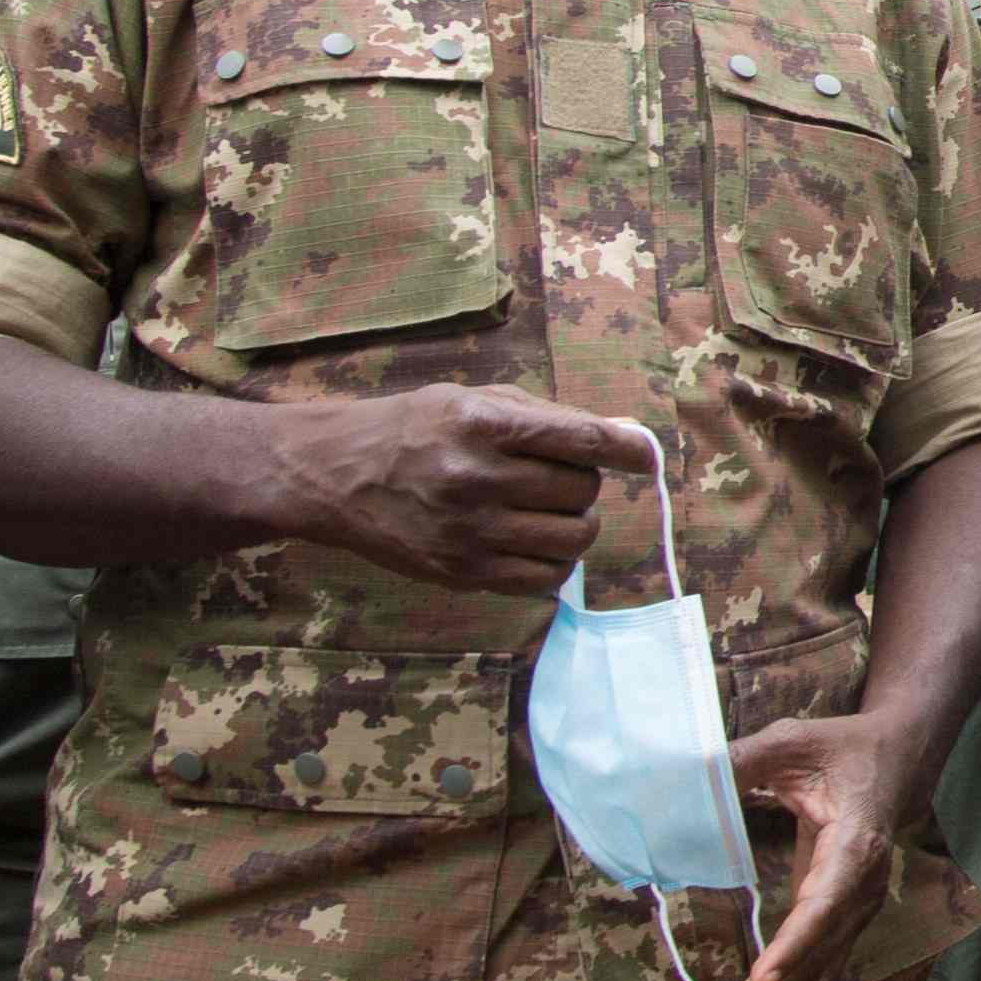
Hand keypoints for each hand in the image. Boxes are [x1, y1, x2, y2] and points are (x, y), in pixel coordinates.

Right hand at [266, 383, 642, 591]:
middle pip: (582, 491)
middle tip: (556, 476)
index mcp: (483, 425)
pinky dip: (555, 562)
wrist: (335, 475)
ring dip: (576, 523)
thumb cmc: (414, 428)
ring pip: (574, 538)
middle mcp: (477, 479)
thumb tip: (624, 437)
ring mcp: (469, 532)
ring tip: (548, 510)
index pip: (583, 441)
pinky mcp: (462, 574)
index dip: (627, 450)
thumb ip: (549, 418)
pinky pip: (545, 579)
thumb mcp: (473, 400)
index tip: (645, 456)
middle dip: (584, 482)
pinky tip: (534, 542)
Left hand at [699, 708, 931, 980]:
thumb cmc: (842, 748)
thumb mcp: (790, 741)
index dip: (794, 945)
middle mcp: (863, 891)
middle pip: (819, 960)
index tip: (761, 980)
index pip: (824, 904)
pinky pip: (827, 980)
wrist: (900, 759)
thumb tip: (682, 779)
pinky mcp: (847, 925)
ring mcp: (859, 913)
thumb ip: (738, 762)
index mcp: (854, 846)